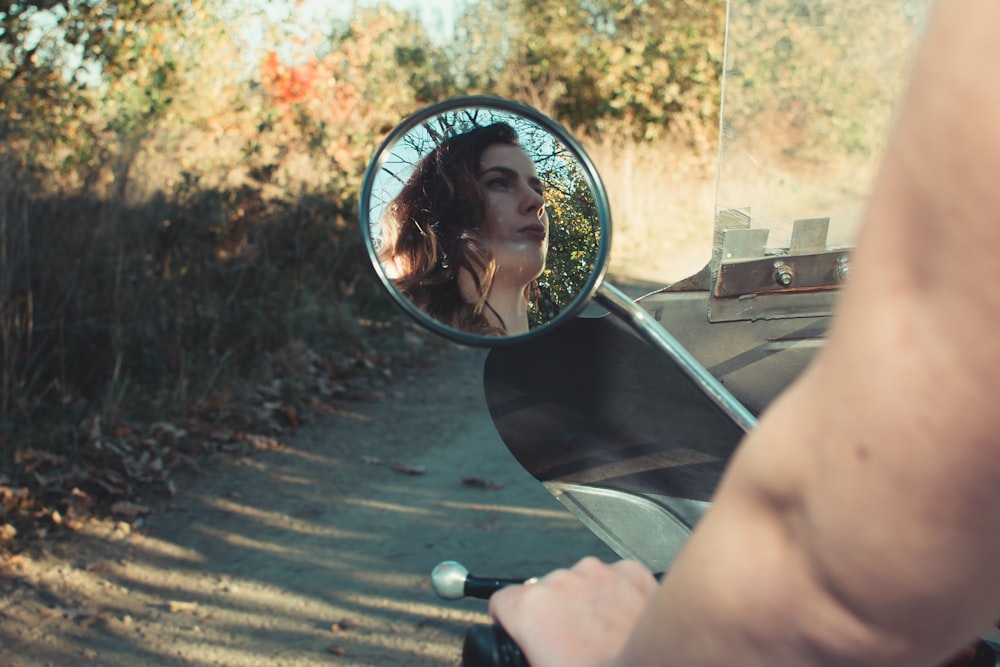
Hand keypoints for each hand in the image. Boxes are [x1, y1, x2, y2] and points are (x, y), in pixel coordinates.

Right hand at [488, 557, 657, 666]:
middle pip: (545, 591)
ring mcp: (597, 572)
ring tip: (604, 635)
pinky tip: (625, 622)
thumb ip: (529, 656)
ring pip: (582, 582)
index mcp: (531, 608)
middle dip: (555, 613)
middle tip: (572, 644)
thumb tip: (533, 655)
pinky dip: (619, 596)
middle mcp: (560, 581)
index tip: (522, 633)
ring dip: (587, 602)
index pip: (502, 602)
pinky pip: (616, 578)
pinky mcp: (630, 571)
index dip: (511, 621)